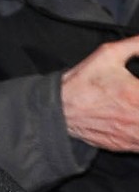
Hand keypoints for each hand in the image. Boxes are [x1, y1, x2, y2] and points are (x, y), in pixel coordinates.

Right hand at [60, 36, 138, 150]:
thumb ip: (136, 45)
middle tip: (136, 98)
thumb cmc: (83, 83)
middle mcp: (136, 118)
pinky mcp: (123, 146)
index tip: (138, 88)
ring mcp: (131, 135)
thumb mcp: (109, 54)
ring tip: (135, 109)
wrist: (60, 111)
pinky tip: (135, 122)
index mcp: (136, 95)